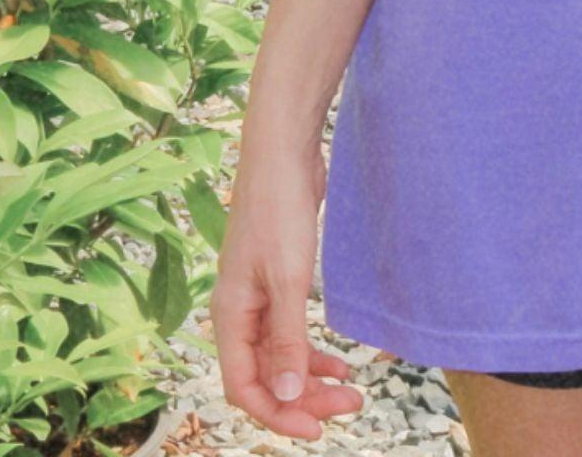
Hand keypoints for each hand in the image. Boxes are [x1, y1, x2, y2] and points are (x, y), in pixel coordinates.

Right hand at [212, 133, 364, 439]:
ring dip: (312, 377)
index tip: (319, 427)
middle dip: (304, 398)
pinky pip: (291, 332)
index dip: (278, 413)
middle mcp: (239, 313)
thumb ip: (286, 340)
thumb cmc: (280, 209)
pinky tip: (338, 359)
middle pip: (265, 377)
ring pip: (280, 356)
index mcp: (230, 317)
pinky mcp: (279, 280)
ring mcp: (258, 297)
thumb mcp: (288, 279)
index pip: (244, 388)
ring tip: (352, 389)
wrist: (285, 153)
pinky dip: (312, 350)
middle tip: (350, 405)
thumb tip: (286, 397)